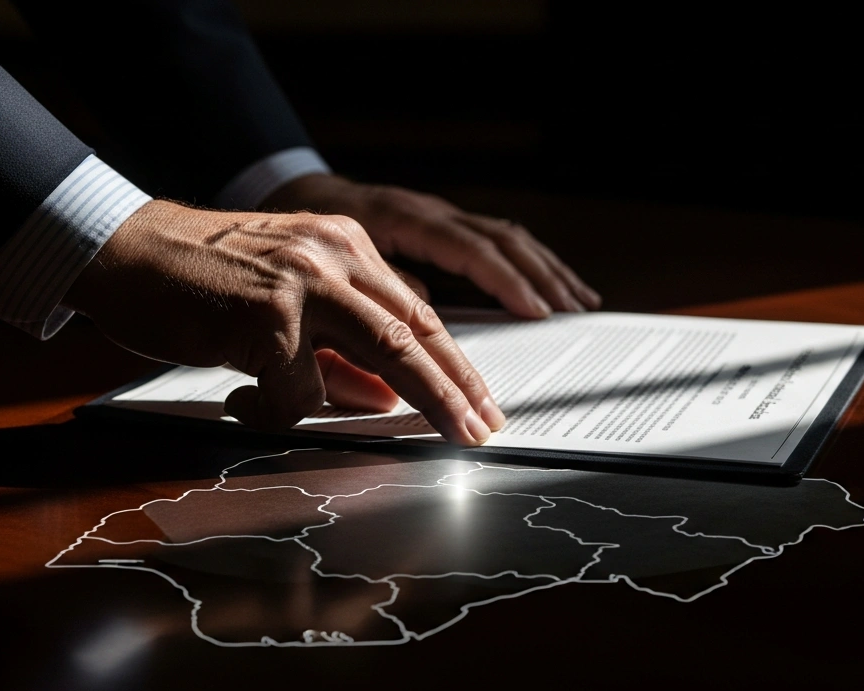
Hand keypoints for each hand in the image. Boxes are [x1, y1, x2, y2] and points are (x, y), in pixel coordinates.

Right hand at [62, 200, 504, 445]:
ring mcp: (302, 283)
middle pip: (415, 332)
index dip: (453, 363)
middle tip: (486, 430)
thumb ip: (335, 347)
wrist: (123, 249)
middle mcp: (333, 255)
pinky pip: (298, 390)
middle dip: (458, 390)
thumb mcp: (282, 305)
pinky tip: (244, 403)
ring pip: (383, 355)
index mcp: (344, 245)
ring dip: (421, 405)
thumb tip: (385, 398)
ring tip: (441, 439)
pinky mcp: (265, 318)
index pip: (417, 311)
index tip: (479, 402)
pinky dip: (279, 412)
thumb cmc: (199, 280)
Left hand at [261, 174, 600, 317]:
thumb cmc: (300, 239)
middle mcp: (426, 211)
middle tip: (570, 316)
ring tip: (579, 302)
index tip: (535, 312)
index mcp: (401, 218)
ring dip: (544, 269)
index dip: (505, 281)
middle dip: (539, 279)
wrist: (284, 192)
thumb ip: (363, 297)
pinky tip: (549, 284)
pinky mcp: (439, 225)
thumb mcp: (322, 268)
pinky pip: (495, 239)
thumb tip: (411, 325)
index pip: (468, 249)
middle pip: (499, 240)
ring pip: (505, 236)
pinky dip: (528, 263)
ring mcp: (436, 215)